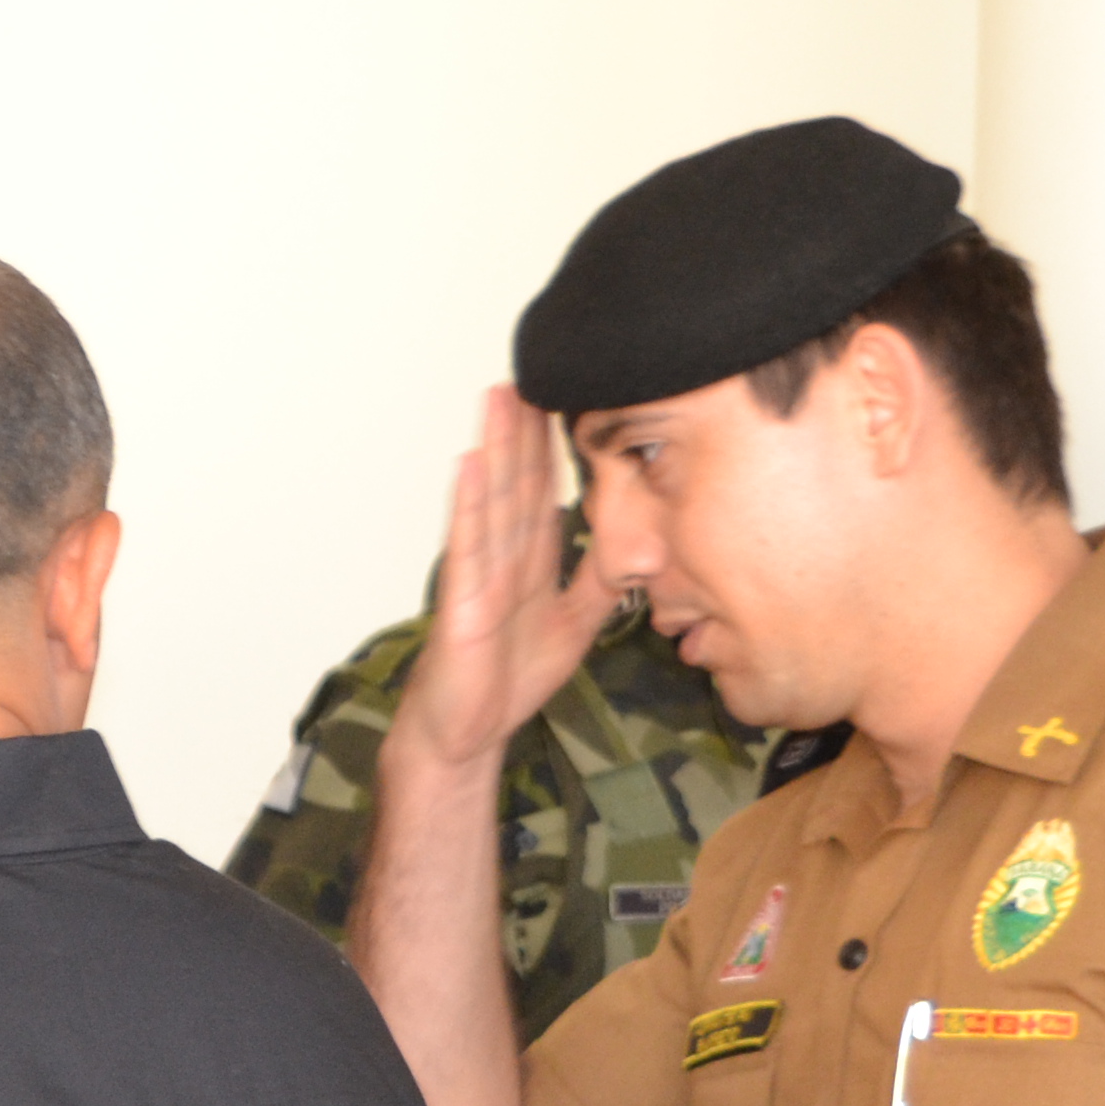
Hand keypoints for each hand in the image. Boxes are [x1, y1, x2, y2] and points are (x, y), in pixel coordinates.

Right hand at [386, 386, 619, 770]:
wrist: (465, 734)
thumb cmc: (505, 682)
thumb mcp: (574, 627)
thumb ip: (602, 584)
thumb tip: (643, 549)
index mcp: (528, 564)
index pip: (543, 492)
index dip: (552, 446)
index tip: (565, 396)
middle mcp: (501, 561)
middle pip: (516, 483)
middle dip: (523, 428)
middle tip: (530, 370)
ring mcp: (477, 578)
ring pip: (491, 502)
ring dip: (494, 448)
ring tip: (497, 398)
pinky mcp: (461, 604)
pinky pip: (468, 549)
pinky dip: (469, 508)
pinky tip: (470, 466)